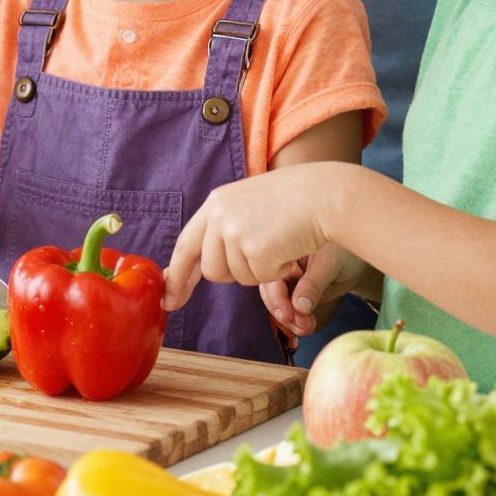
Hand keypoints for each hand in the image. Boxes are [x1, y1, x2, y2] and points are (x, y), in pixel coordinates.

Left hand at [163, 164, 337, 312]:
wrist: (326, 194)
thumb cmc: (295, 201)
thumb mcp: (249, 205)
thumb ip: (225, 228)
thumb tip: (205, 266)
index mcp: (215, 203)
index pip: (185, 246)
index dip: (177, 277)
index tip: (170, 300)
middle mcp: (218, 216)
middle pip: (212, 271)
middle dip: (236, 273)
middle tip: (264, 252)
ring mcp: (235, 232)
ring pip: (236, 278)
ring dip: (260, 271)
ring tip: (279, 242)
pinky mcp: (255, 248)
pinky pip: (260, 279)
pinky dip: (278, 271)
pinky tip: (290, 247)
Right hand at [260, 243, 379, 339]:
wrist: (354, 263)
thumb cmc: (344, 254)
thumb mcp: (330, 265)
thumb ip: (313, 283)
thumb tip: (299, 306)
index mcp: (284, 250)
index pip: (271, 277)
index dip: (276, 298)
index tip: (288, 316)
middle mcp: (279, 266)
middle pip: (270, 293)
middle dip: (284, 313)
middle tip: (303, 326)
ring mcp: (284, 281)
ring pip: (277, 305)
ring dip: (290, 321)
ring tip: (308, 327)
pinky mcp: (291, 295)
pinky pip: (287, 311)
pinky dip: (295, 322)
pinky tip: (307, 326)